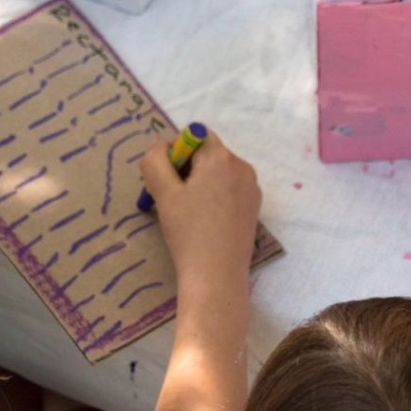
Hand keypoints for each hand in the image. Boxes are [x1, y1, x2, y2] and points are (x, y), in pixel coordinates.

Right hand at [139, 131, 260, 296]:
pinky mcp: (254, 207)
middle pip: (207, 153)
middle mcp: (242, 167)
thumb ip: (155, 160)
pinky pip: (229, 189)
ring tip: (188, 213)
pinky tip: (205, 222)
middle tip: (173, 198)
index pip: (195, 136)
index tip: (167, 180)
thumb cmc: (188, 231)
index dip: (176, 152)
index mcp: (221, 158)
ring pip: (218, 172)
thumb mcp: (163, 192)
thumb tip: (160, 148)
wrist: (216, 275)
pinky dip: (215, 197)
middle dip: (187, 169)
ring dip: (200, 183)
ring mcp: (252, 188)